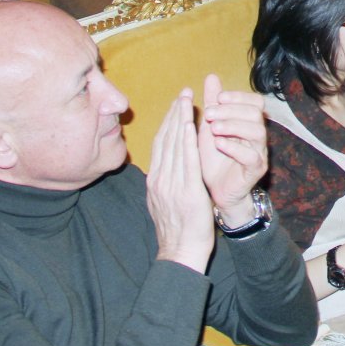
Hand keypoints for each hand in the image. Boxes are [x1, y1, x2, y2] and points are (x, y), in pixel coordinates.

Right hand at [147, 89, 214, 272]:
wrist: (180, 253)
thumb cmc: (176, 230)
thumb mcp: (164, 202)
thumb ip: (165, 182)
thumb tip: (165, 167)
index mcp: (155, 181)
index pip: (161, 144)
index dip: (168, 122)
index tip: (176, 104)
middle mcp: (160, 179)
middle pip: (165, 139)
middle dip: (174, 114)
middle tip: (182, 92)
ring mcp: (171, 185)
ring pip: (174, 145)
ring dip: (180, 119)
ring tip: (187, 99)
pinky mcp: (186, 190)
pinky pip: (185, 161)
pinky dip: (186, 140)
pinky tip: (189, 124)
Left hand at [196, 74, 268, 224]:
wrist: (215, 190)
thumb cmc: (214, 158)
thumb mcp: (209, 127)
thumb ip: (213, 103)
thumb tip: (211, 77)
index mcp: (249, 122)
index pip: (255, 101)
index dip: (238, 96)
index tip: (216, 98)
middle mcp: (259, 135)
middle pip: (255, 113)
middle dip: (231, 110)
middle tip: (209, 115)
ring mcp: (259, 152)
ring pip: (257, 131)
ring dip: (233, 126)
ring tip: (213, 129)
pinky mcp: (256, 170)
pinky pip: (252, 156)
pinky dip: (234, 147)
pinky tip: (219, 144)